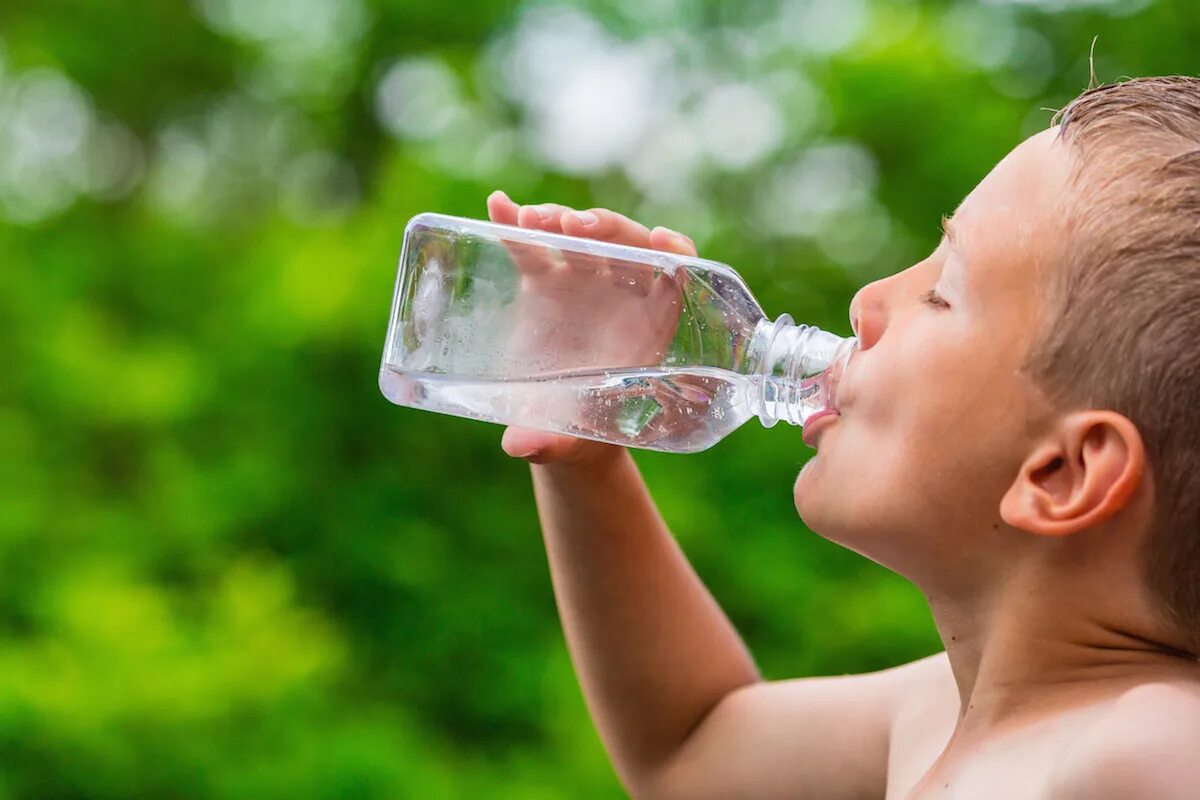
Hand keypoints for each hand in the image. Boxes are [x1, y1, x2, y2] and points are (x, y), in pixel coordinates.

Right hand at [486, 189, 697, 465]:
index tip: (663, 241)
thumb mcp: (571, 438)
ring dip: (560, 220)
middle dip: (605, 229)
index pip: (677, 276)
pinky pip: (533, 246)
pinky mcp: (543, 280)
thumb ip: (552, 442)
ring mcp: (581, 282)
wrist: (556, 424)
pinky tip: (498, 205)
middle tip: (575, 228)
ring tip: (533, 221)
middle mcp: (620, 295)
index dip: (676, 254)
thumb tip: (521, 448)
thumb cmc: (582, 433)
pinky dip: (516, 224)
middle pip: (625, 245)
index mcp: (649, 326)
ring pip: (579, 236)